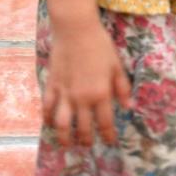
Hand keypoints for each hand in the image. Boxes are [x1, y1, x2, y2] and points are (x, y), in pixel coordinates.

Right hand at [42, 16, 131, 147]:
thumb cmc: (100, 45)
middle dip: (86, 140)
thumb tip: (129, 107)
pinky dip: (47, 118)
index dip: (108, 136)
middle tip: (88, 145)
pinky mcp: (52, 85)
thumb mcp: (116, 66)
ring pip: (61, 124)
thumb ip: (122, 88)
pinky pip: (47, 107)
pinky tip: (49, 123)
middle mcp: (82, 98)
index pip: (105, 123)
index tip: (110, 142)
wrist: (76, 29)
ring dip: (64, 137)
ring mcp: (64, 93)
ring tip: (67, 143)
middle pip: (83, 128)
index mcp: (101, 94)